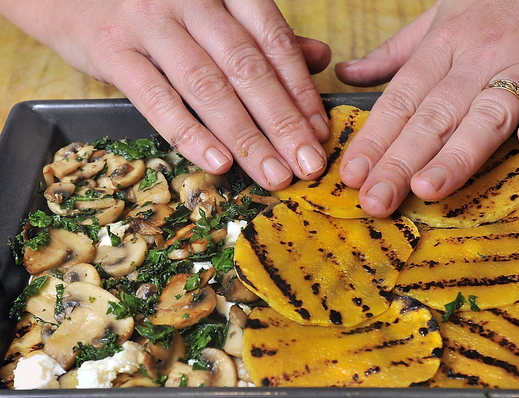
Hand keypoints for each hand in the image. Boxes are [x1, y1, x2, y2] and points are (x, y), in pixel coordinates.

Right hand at [2, 0, 331, 189]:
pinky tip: (218, 164)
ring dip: (246, 137)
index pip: (274, 42)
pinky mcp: (112, 49)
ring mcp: (149, 22)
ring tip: (273, 174)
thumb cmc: (155, 4)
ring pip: (208, 87)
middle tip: (308, 166)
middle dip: (282, 123)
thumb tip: (320, 57)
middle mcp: (191, 0)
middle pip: (247, 69)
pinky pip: (156, 99)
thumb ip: (266, 34)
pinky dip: (190, 134)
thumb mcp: (214, 9)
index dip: (300, 91)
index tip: (319, 134)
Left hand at [335, 0, 518, 216]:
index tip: (351, 176)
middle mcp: (479, 57)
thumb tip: (349, 75)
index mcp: (443, 46)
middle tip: (376, 200)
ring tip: (428, 187)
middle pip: (434, 117)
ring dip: (457, 153)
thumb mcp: (440, 17)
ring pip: (488, 114)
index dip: (374, 140)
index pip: (400, 100)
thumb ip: (395, 53)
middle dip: (400, 162)